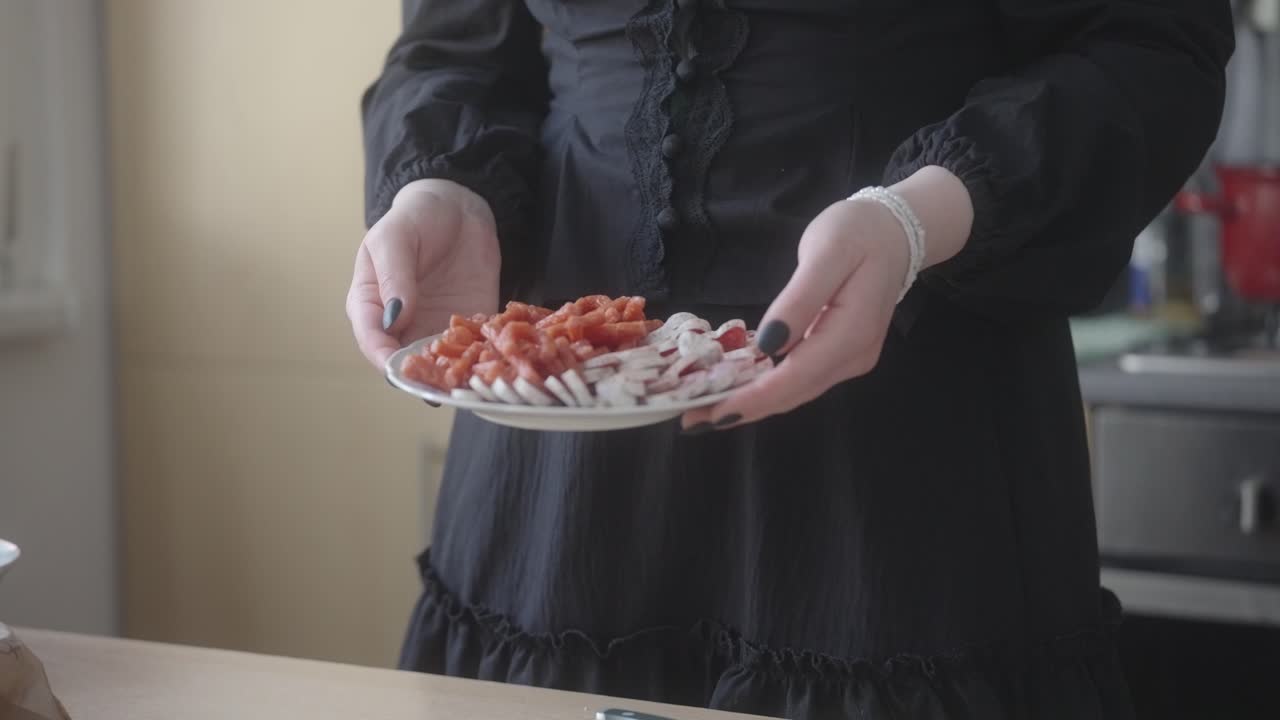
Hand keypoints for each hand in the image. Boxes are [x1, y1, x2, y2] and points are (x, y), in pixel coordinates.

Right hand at [347, 179, 500, 369]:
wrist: (458, 207)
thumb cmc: (416, 217)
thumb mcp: (396, 238)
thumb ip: (393, 276)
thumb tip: (393, 318)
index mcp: (371, 303)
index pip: (372, 339)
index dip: (383, 357)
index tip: (398, 371)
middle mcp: (401, 324)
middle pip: (404, 360)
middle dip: (419, 375)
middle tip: (435, 386)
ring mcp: (435, 327)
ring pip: (437, 363)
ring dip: (449, 375)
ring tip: (462, 385)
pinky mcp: (468, 325)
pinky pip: (470, 350)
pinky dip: (477, 361)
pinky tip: (487, 368)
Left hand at [681, 166, 972, 430]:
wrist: (896, 230)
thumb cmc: (858, 232)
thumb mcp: (826, 253)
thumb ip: (799, 301)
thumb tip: (768, 346)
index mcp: (851, 334)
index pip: (795, 378)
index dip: (753, 399)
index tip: (712, 413)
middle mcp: (853, 357)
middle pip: (793, 394)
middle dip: (743, 408)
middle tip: (691, 419)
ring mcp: (850, 359)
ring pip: (795, 391)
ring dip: (752, 402)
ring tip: (704, 408)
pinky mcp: (842, 354)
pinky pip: (800, 377)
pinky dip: (767, 386)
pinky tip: (736, 386)